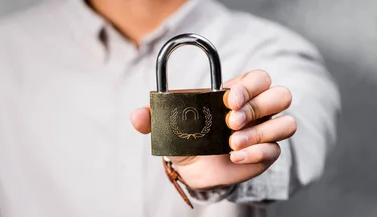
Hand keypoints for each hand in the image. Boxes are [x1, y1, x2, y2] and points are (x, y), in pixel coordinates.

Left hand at [131, 70, 296, 189]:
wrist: (194, 169)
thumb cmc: (187, 138)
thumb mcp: (168, 127)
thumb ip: (153, 118)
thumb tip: (136, 116)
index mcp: (236, 93)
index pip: (257, 78)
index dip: (248, 86)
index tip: (229, 98)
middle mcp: (256, 109)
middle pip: (280, 94)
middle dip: (258, 107)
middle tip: (231, 121)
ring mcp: (265, 131)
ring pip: (286, 123)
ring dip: (260, 132)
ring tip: (231, 143)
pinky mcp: (266, 153)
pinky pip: (276, 150)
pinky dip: (256, 152)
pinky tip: (235, 156)